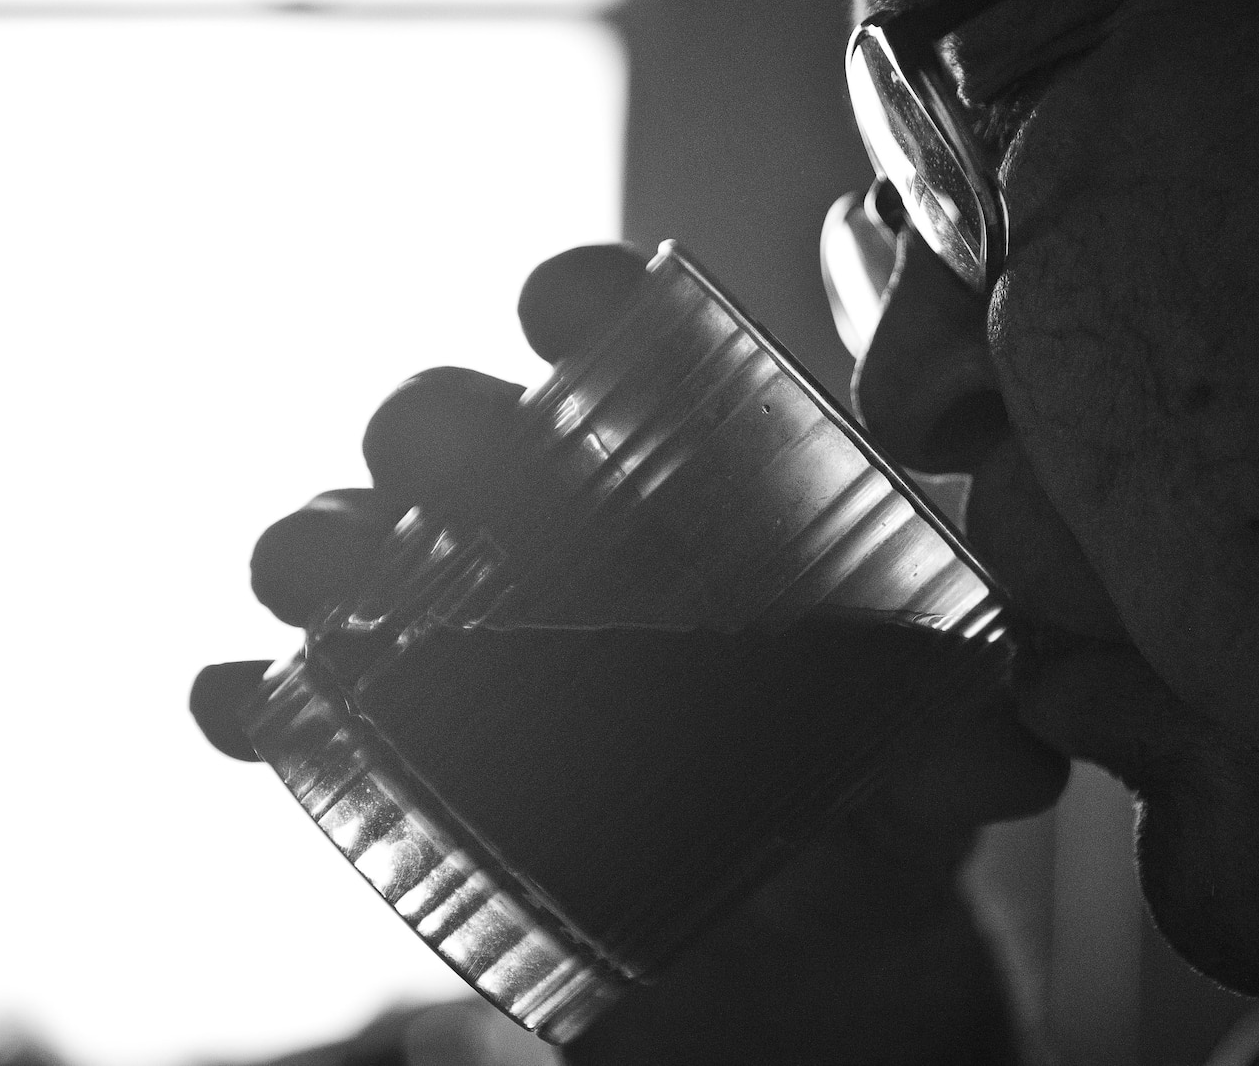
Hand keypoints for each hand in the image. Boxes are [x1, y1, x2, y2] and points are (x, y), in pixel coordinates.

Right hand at [191, 245, 1068, 1063]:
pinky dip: (253, 699)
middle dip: (438, 422)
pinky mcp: (409, 760)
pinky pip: (302, 711)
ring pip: (354, 549)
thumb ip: (975, 738)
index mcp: (689, 483)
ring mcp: (466, 642)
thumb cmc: (879, 795)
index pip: (623, 352)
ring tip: (319, 571)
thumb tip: (1018, 748)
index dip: (583, 304)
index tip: (565, 305)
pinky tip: (239, 707)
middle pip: (460, 432)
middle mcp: (557, 533)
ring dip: (319, 538)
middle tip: (455, 460)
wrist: (811, 954)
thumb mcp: (940, 758)